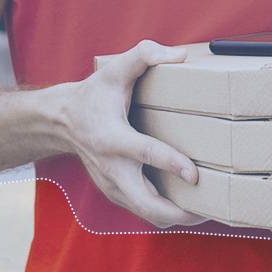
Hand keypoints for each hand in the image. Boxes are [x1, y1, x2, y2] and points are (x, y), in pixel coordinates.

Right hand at [62, 39, 207, 229]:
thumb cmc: (93, 94)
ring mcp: (112, 186)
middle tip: (209, 208)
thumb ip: (145, 54)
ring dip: (176, 217)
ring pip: (147, 214)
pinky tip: (186, 204)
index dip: (171, 163)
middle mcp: (112, 169)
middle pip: (146, 205)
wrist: (62, 121)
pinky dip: (164, 213)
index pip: (145, 154)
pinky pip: (143, 210)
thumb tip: (181, 56)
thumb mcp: (115, 68)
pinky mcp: (115, 193)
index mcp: (112, 138)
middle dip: (179, 214)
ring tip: (206, 209)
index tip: (195, 174)